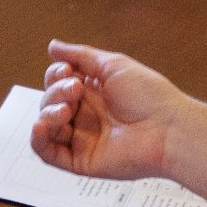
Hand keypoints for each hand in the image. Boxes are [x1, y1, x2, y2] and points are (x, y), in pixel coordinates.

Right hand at [31, 40, 198, 179]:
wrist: (168, 129)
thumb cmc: (150, 96)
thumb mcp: (113, 65)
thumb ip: (80, 55)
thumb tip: (53, 46)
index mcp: (94, 92)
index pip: (58, 82)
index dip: (56, 75)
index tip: (68, 71)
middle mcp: (87, 115)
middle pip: (50, 101)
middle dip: (56, 92)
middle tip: (76, 90)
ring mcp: (83, 138)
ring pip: (46, 126)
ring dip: (47, 112)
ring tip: (66, 109)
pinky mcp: (81, 160)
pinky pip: (48, 154)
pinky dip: (38, 139)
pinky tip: (41, 126)